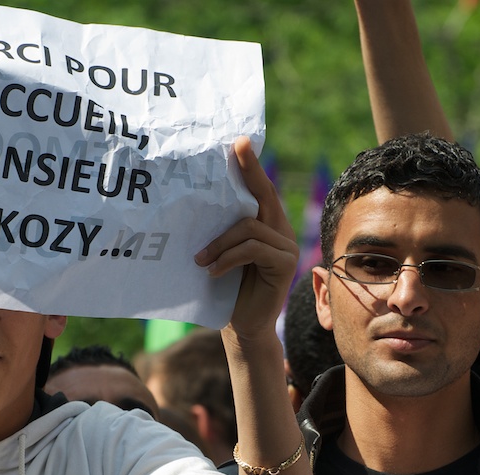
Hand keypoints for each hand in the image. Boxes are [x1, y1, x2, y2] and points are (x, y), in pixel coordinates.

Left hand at [194, 137, 297, 341]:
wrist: (241, 326)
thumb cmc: (225, 289)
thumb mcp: (220, 254)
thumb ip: (220, 231)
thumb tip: (194, 202)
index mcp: (264, 224)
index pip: (259, 189)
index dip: (251, 166)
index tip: (239, 141)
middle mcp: (279, 230)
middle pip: (264, 195)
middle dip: (249, 171)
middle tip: (235, 150)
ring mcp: (285, 247)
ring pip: (250, 227)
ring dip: (219, 242)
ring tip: (200, 259)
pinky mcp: (284, 264)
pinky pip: (253, 249)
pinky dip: (228, 258)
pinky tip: (212, 271)